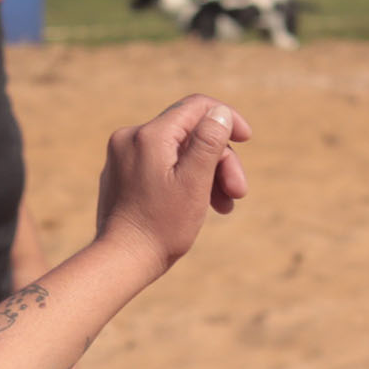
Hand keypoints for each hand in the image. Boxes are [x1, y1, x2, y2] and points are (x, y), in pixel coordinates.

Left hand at [91, 95, 250, 275]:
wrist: (120, 260)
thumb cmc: (161, 226)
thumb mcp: (194, 182)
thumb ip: (209, 141)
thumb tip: (219, 112)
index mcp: (149, 135)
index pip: (196, 107)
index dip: (226, 118)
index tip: (247, 138)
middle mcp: (130, 137)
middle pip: (189, 134)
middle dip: (219, 160)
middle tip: (238, 192)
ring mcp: (122, 156)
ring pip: (177, 151)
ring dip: (206, 174)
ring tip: (225, 206)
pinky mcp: (120, 174)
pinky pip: (160, 165)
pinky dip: (183, 180)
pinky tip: (201, 205)